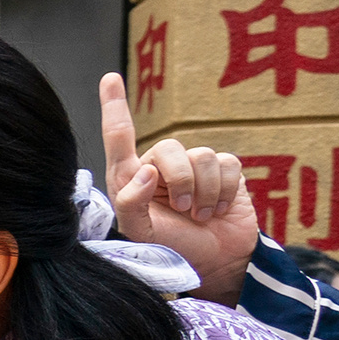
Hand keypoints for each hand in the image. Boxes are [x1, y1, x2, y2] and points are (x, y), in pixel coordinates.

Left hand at [99, 74, 257, 303]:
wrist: (216, 262)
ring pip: (202, 157)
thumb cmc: (172, 248)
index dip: (115, 106)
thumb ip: (132, 203)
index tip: (110, 77)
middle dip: (180, 181)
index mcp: (131, 178)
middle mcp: (160, 166)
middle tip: (182, 210)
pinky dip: (225, 191)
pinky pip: (228, 164)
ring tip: (200, 215)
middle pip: (171, 148)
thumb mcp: (142, 234)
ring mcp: (194, 166)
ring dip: (204, 192)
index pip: (120, 137)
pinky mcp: (225, 169)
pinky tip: (219, 209)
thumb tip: (145, 171)